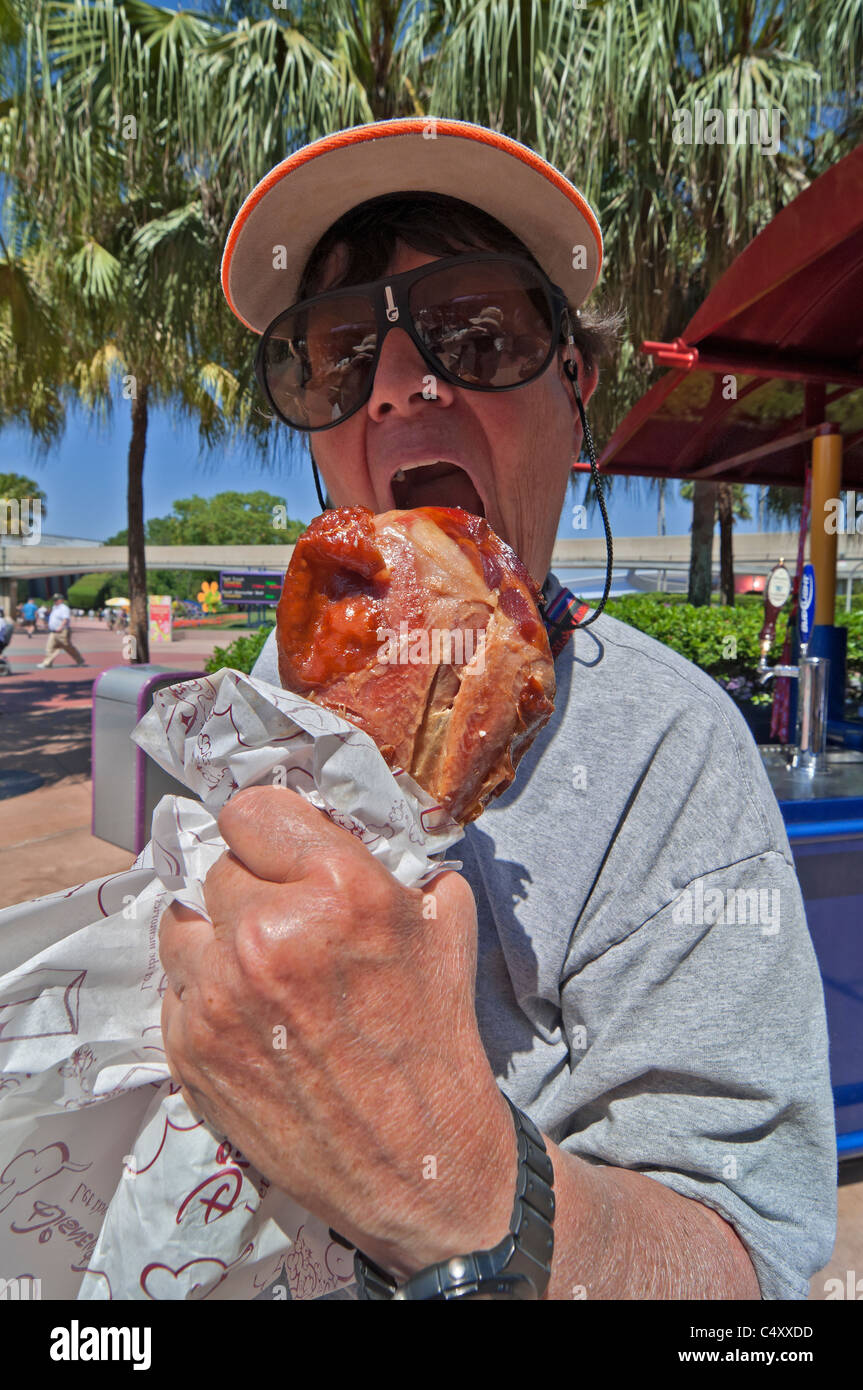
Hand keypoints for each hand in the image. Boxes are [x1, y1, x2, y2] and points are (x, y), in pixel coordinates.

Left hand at [158, 785, 514, 1278]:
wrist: (418, 1161)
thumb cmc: (435, 1037)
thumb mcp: (444, 921)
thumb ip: (391, 858)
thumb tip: (347, 820)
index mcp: (336, 888)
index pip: (250, 809)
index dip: (270, 830)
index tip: (281, 850)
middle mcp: (266, 933)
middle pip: (217, 865)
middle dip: (251, 886)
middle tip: (285, 919)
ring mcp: (218, 995)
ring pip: (183, 922)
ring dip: (216, 935)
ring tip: (259, 967)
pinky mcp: (188, 1048)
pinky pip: (176, 985)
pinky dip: (206, 992)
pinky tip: (252, 1017)